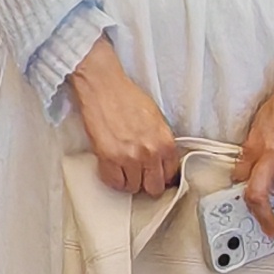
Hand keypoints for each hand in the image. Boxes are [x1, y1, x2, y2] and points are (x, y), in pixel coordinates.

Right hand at [67, 42, 181, 199]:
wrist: (103, 85)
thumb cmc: (126, 96)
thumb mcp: (156, 118)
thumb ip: (161, 142)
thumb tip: (161, 160)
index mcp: (165, 142)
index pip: (171, 175)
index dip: (162, 176)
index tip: (155, 174)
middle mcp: (150, 152)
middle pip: (154, 188)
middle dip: (147, 182)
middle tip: (139, 174)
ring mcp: (129, 157)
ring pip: (133, 188)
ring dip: (128, 180)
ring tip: (123, 167)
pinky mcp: (108, 158)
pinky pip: (114, 182)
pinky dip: (112, 179)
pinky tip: (112, 168)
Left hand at [236, 60, 273, 239]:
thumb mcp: (259, 123)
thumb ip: (255, 147)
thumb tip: (250, 167)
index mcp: (254, 145)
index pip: (241, 177)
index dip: (243, 195)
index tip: (249, 207)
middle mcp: (270, 154)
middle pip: (259, 195)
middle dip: (264, 218)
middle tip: (271, 230)